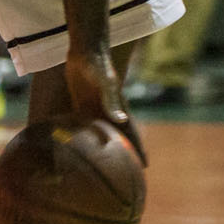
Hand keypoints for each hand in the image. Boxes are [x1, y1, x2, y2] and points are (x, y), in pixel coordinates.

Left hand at [63, 50, 145, 164]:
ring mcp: (94, 109)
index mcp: (118, 109)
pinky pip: (84, 127)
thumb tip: (121, 121)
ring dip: (104, 149)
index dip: (138, 149)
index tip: (144, 166)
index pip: (132, 133)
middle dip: (124, 154)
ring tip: (106, 166)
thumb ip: (111, 101)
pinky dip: (84, 138)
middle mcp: (108, 112)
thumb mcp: (105, 83)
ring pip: (101, 134)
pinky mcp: (81, 104)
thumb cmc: (98, 65)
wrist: (85, 51)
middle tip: (127, 172)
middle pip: (118, 138)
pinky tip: (79, 148)